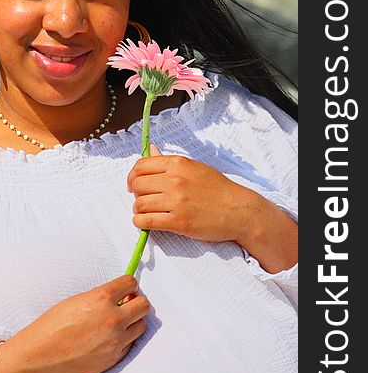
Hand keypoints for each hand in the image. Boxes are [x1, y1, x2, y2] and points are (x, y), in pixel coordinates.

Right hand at [0, 275, 151, 372]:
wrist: (41, 353)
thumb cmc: (54, 324)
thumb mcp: (79, 299)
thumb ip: (103, 296)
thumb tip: (121, 296)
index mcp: (102, 298)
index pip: (131, 283)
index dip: (129, 285)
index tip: (126, 288)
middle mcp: (113, 318)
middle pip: (143, 305)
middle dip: (136, 302)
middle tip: (127, 304)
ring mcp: (115, 340)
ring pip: (141, 325)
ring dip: (133, 321)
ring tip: (119, 322)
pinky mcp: (114, 358)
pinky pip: (129, 344)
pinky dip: (123, 339)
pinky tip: (109, 338)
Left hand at [126, 143, 259, 243]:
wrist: (239, 210)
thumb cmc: (218, 188)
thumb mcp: (194, 167)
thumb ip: (169, 161)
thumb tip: (151, 149)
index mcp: (178, 164)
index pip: (141, 166)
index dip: (132, 176)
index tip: (133, 185)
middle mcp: (175, 180)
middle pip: (138, 185)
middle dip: (136, 194)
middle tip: (143, 200)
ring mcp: (177, 201)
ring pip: (140, 204)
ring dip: (138, 210)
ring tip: (146, 213)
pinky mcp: (179, 222)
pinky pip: (147, 222)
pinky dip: (141, 223)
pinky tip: (146, 223)